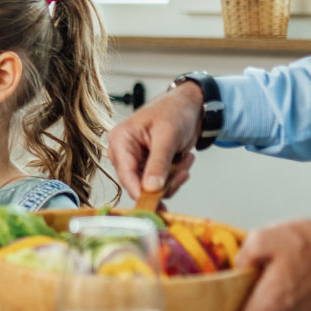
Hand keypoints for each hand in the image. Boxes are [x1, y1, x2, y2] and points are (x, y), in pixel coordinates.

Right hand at [107, 83, 201, 201]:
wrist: (189, 107)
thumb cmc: (174, 111)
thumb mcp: (167, 136)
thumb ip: (158, 163)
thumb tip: (150, 188)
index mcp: (121, 140)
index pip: (125, 173)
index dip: (139, 190)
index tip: (155, 203)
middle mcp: (124, 153)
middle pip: (138, 184)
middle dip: (165, 181)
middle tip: (183, 171)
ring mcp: (136, 162)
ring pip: (152, 187)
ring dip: (173, 178)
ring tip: (185, 160)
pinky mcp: (149, 168)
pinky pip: (161, 184)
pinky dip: (176, 176)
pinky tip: (183, 160)